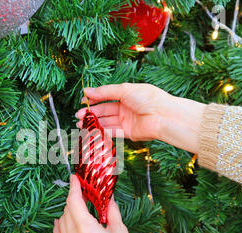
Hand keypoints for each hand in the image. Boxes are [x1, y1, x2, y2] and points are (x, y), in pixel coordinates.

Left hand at [53, 175, 154, 232]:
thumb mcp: (121, 232)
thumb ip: (111, 211)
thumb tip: (108, 197)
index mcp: (87, 231)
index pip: (74, 202)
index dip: (73, 188)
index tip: (74, 179)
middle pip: (67, 211)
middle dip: (74, 199)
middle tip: (84, 192)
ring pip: (61, 222)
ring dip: (68, 212)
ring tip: (79, 207)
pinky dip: (59, 226)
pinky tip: (62, 221)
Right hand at [76, 83, 205, 153]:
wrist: (163, 116)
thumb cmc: (148, 98)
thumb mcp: (124, 89)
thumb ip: (104, 92)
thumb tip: (86, 91)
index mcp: (126, 95)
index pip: (106, 97)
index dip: (94, 99)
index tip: (82, 102)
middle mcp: (126, 108)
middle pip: (104, 110)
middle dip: (91, 113)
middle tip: (78, 116)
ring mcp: (127, 121)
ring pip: (106, 122)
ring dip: (93, 123)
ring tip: (80, 124)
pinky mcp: (128, 133)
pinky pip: (112, 132)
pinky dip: (101, 132)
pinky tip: (91, 131)